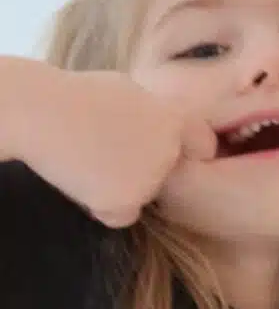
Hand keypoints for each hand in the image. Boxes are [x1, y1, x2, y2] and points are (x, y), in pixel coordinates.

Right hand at [17, 70, 216, 226]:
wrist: (45, 113)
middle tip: (111, 155)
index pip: (204, 145)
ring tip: (90, 163)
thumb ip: (153, 114)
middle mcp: (170, 150)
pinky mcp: (127, 201)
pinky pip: (123, 215)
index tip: (181, 158)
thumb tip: (159, 124)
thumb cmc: (79, 95)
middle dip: (148, 169)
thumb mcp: (130, 92)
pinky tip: (86, 184)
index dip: (192, 153)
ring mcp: (151, 177)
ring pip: (145, 195)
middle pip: (168, 172)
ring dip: (124, 188)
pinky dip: (106, 208)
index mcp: (175, 120)